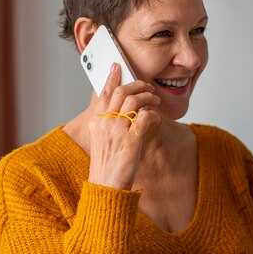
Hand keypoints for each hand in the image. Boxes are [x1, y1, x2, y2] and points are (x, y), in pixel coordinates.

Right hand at [88, 63, 160, 189]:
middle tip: (147, 87)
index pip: (105, 92)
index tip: (118, 67)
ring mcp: (118, 131)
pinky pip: (147, 117)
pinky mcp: (132, 141)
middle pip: (122, 91)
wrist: (106, 186)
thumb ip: (108, 124)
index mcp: (97, 121)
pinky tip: (155, 119)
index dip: (112, 77)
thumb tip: (123, 110)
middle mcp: (105, 123)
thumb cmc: (106, 165)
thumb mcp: (101, 140)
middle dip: (138, 84)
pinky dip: (153, 115)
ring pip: (135, 100)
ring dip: (148, 97)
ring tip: (155, 101)